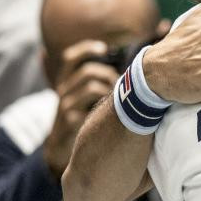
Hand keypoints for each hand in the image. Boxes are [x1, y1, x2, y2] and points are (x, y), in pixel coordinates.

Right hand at [43, 41, 119, 177]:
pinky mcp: (67, 122)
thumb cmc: (88, 123)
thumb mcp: (91, 100)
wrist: (66, 153)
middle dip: (108, 75)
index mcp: (70, 83)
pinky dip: (103, 107)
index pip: (71, 58)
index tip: (105, 48)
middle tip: (123, 85)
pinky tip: (112, 114)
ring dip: (110, 90)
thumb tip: (135, 69)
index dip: (86, 49)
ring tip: (120, 103)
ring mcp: (65, 106)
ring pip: (90, 86)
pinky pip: (84, 108)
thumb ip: (105, 84)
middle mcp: (65, 91)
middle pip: (86, 71)